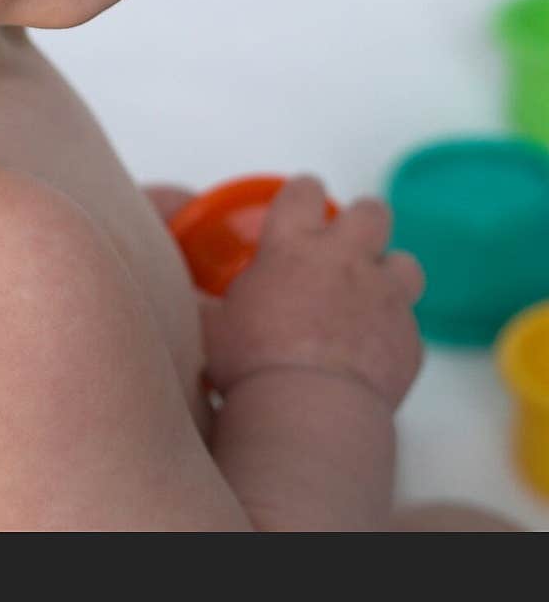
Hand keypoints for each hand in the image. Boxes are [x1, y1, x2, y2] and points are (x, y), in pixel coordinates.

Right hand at [200, 175, 424, 409]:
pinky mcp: (409, 339)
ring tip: (371, 298)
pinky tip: (372, 356)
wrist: (308, 411)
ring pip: (405, 264)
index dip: (304, 193)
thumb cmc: (252, 363)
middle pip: (372, 212)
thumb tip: (191, 304)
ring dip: (390, 276)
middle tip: (347, 246)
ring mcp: (384, 296)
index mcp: (293, 244)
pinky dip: (393, 336)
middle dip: (363, 222)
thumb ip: (208, 305)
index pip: (305, 190)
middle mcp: (345, 259)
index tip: (302, 202)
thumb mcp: (212, 326)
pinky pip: (409, 327)